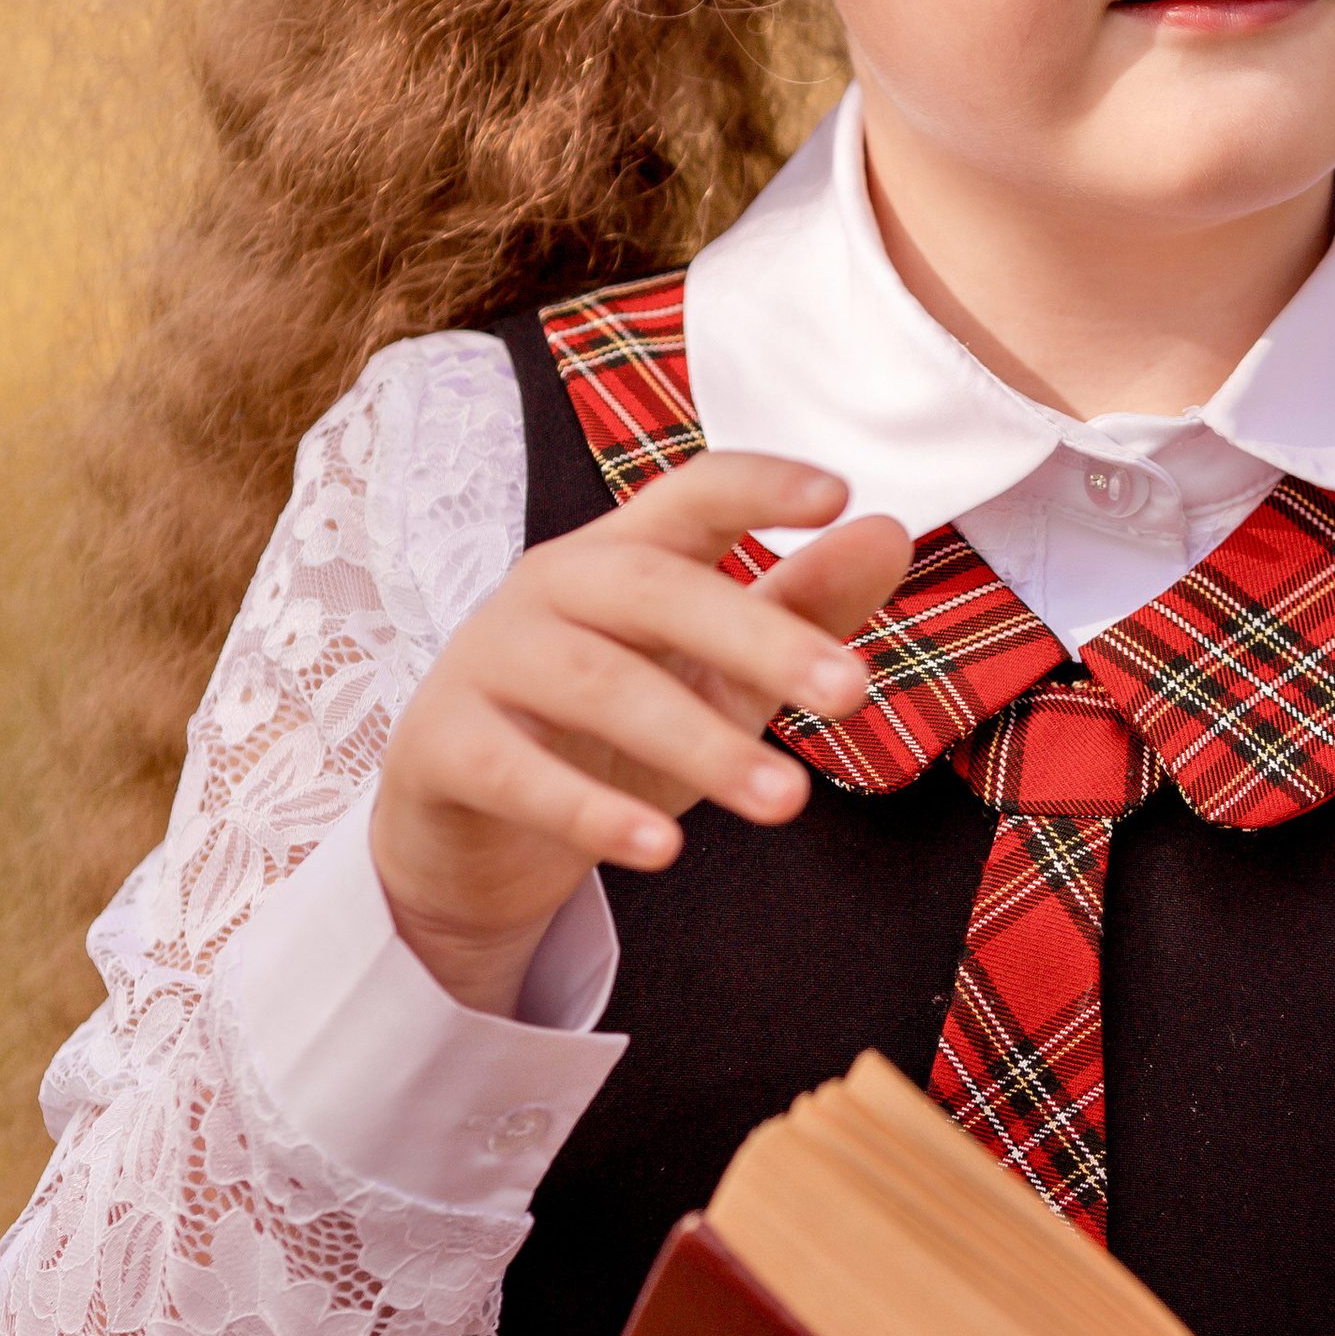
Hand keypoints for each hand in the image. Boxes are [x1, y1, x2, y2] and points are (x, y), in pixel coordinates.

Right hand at [371, 452, 911, 1013]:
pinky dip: (592, 813)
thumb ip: (798, 608)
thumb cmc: (605, 733)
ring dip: (700, 745)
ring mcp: (489, 662)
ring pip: (600, 686)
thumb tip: (890, 534)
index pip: (690, 494)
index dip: (758, 486)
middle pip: (655, 587)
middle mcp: (550, 589)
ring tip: (787, 802)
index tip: (839, 492)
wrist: (470, 835)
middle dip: (760, 635)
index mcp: (620, 554)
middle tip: (853, 691)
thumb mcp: (716, 673)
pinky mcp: (444, 749)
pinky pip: (519, 775)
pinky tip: (662, 849)